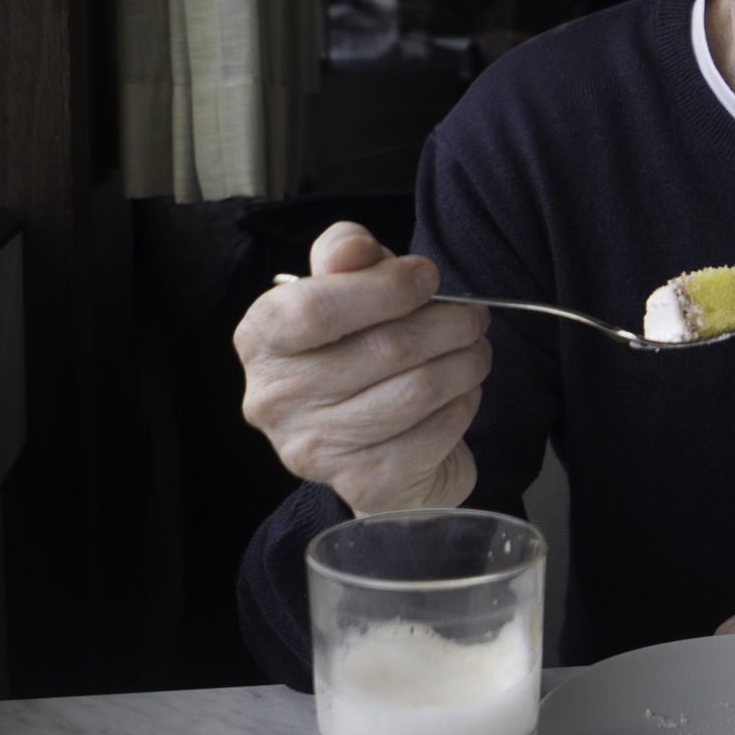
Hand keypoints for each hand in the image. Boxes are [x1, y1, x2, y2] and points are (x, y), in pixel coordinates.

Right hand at [235, 222, 491, 517]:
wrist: (376, 445)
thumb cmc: (360, 351)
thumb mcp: (348, 288)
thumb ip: (346, 254)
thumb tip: (354, 249)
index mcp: (260, 339)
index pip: (314, 308)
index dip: (386, 288)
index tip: (428, 278)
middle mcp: (274, 399)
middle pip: (385, 348)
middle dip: (448, 324)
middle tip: (473, 317)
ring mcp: (314, 450)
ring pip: (418, 390)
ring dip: (465, 363)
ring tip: (474, 352)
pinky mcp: (363, 484)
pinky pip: (436, 431)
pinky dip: (463, 405)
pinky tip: (458, 396)